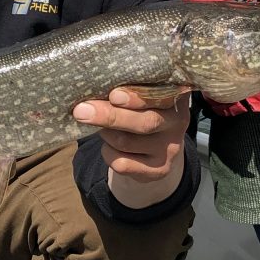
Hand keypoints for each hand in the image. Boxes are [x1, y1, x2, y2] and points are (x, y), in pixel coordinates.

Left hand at [73, 88, 190, 208]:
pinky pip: (122, 163)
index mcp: (174, 95)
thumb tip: (94, 90)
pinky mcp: (159, 170)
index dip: (136, 97)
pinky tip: (109, 146)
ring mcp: (171, 149)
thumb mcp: (140, 97)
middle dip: (110, 116)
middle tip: (82, 110)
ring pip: (126, 142)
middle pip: (144, 122)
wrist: (155, 147)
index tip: (113, 95)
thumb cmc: (139, 110)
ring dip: (105, 133)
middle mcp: (177, 122)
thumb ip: (127, 91)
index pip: (160, 96)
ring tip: (101, 127)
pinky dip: (107, 153)